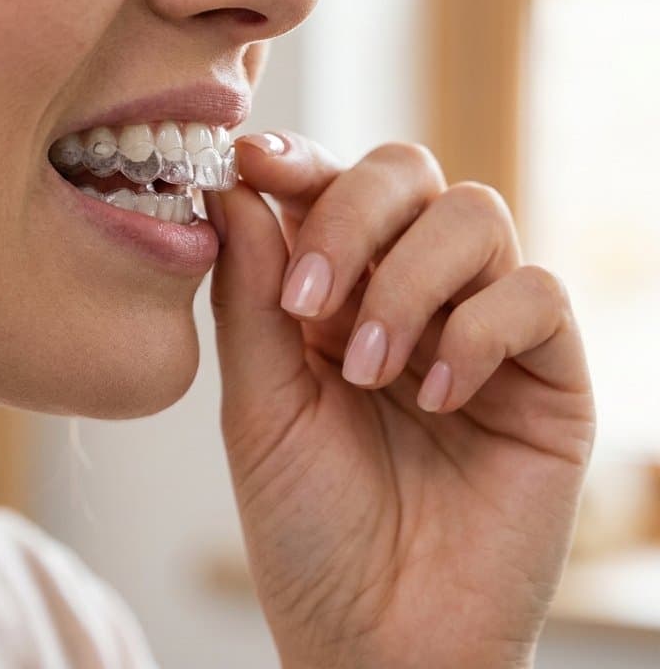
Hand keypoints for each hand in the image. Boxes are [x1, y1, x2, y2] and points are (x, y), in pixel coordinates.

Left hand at [204, 134, 594, 668]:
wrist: (381, 640)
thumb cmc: (308, 526)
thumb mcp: (259, 403)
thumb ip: (250, 293)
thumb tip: (231, 185)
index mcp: (336, 288)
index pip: (329, 183)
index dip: (296, 159)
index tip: (251, 160)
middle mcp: (411, 290)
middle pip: (406, 172)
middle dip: (352, 214)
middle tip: (310, 298)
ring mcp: (483, 324)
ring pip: (473, 214)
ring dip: (409, 282)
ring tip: (371, 369)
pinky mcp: (549, 372)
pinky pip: (536, 292)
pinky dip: (479, 331)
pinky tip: (438, 398)